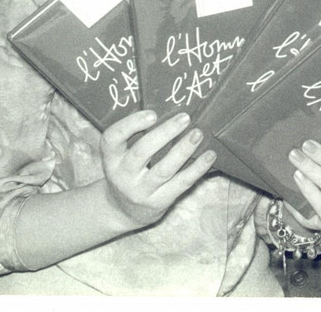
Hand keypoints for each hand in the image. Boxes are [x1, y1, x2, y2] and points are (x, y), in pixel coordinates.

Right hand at [100, 110, 215, 228]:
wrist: (123, 211)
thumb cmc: (127, 170)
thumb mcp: (120, 155)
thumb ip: (135, 135)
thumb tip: (168, 107)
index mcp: (111, 158)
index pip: (112, 138)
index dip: (131, 124)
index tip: (152, 114)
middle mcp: (122, 175)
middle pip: (142, 152)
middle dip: (164, 133)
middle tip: (184, 118)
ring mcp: (140, 191)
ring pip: (163, 170)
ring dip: (183, 150)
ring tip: (197, 133)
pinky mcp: (158, 203)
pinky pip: (180, 184)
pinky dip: (197, 169)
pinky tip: (209, 155)